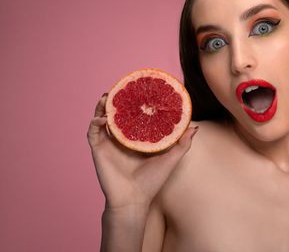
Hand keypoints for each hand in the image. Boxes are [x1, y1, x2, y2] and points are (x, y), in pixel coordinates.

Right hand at [87, 94, 197, 208]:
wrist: (134, 200)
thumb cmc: (152, 182)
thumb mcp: (171, 159)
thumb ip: (182, 143)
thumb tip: (194, 127)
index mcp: (137, 138)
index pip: (135, 115)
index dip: (136, 103)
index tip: (142, 89)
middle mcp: (122, 139)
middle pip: (117, 114)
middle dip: (118, 100)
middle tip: (122, 88)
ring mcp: (109, 144)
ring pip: (102, 119)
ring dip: (103, 107)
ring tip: (108, 96)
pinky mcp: (99, 150)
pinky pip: (93, 133)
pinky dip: (95, 123)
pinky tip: (103, 118)